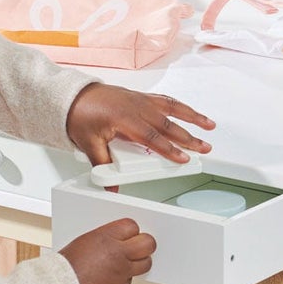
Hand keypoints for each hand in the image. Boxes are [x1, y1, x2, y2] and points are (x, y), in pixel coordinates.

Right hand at [60, 219, 156, 283]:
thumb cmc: (65, 269)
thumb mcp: (83, 243)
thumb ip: (104, 240)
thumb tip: (116, 240)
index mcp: (106, 238)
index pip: (132, 226)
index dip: (132, 231)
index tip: (130, 234)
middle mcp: (118, 254)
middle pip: (148, 243)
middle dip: (145, 244)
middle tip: (140, 246)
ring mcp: (121, 272)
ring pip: (145, 264)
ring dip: (139, 263)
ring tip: (128, 263)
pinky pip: (129, 281)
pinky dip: (123, 280)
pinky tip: (111, 279)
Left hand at [65, 83, 215, 168]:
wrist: (73, 96)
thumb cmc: (79, 115)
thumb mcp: (89, 144)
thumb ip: (103, 166)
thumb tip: (111, 188)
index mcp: (124, 118)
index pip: (152, 137)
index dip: (169, 149)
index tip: (183, 158)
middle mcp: (135, 106)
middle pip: (167, 124)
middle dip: (189, 138)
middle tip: (204, 148)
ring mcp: (139, 100)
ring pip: (172, 108)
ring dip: (192, 116)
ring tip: (209, 125)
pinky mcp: (140, 97)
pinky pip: (165, 100)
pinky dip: (180, 106)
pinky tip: (190, 113)